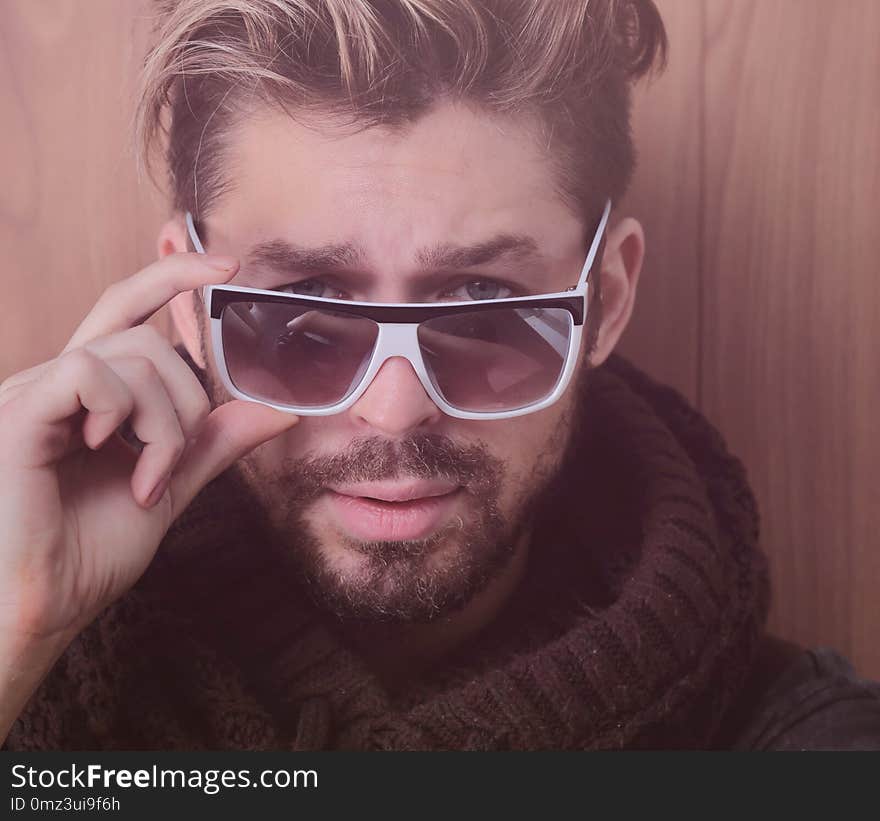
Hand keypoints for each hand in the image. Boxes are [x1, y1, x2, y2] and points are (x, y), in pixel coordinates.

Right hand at [0, 252, 299, 650]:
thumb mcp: (170, 485)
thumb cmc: (88, 551)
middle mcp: (59, 382)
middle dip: (188, 399)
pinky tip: (110, 454)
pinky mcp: (20, 412)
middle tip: (173, 459)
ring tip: (146, 477)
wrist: (39, 606)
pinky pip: (91, 371)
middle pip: (147, 338)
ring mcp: (36, 393)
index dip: (172, 277)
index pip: (128, 310)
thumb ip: (214, 442)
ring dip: (164, 422)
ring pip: (133, 355)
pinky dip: (125, 414)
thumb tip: (278, 409)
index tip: (224, 263)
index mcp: (90, 396)